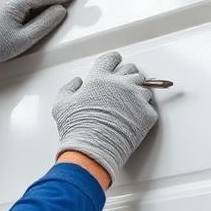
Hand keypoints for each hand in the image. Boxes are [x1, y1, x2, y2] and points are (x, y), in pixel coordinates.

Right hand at [52, 52, 157, 185]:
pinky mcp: (147, 114)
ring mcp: (136, 98)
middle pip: (131, 70)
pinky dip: (143, 112)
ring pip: (144, 87)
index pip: (112, 58)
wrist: (93, 151)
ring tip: (128, 106)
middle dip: (127, 76)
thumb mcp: (61, 105)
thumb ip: (68, 88)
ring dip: (137, 93)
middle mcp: (120, 83)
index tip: (115, 64)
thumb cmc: (77, 129)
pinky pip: (149, 107)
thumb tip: (77, 82)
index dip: (114, 61)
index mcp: (100, 78)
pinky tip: (133, 120)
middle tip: (122, 87)